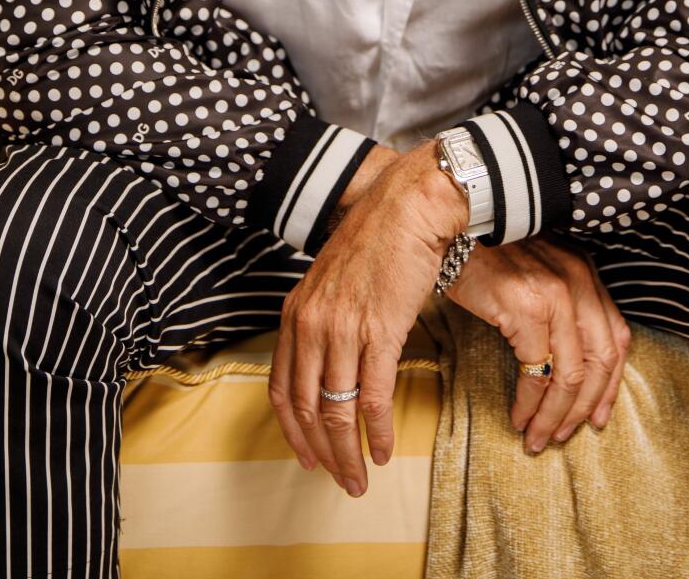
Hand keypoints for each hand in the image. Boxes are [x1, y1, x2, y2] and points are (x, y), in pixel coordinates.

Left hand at [268, 140, 466, 495]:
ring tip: (360, 479)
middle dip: (321, 453)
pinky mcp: (379, 332)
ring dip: (348, 454)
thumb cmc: (376, 239)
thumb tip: (331, 363)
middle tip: (338, 480)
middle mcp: (311, 325)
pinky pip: (372, 398)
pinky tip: (384, 450)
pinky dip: (378, 432)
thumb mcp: (332, 280)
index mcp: (295, 313)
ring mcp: (343, 330)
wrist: (406, 207)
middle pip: (306, 409)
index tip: (305, 457)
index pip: (282, 389)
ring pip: (337, 411)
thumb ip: (324, 320)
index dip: (292, 431)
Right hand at [444, 233, 630, 452]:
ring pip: (571, 375)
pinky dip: (530, 403)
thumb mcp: (536, 274)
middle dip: (585, 408)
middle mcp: (578, 281)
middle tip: (564, 436)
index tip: (598, 416)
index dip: (610, 385)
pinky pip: (537, 372)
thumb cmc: (488, 256)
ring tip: (538, 437)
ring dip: (556, 416)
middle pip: (601, 362)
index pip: (616, 339)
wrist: (452, 230)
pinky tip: (518, 416)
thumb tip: (567, 363)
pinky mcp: (527, 308)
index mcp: (585, 273)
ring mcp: (555, 294)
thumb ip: (559, 307)